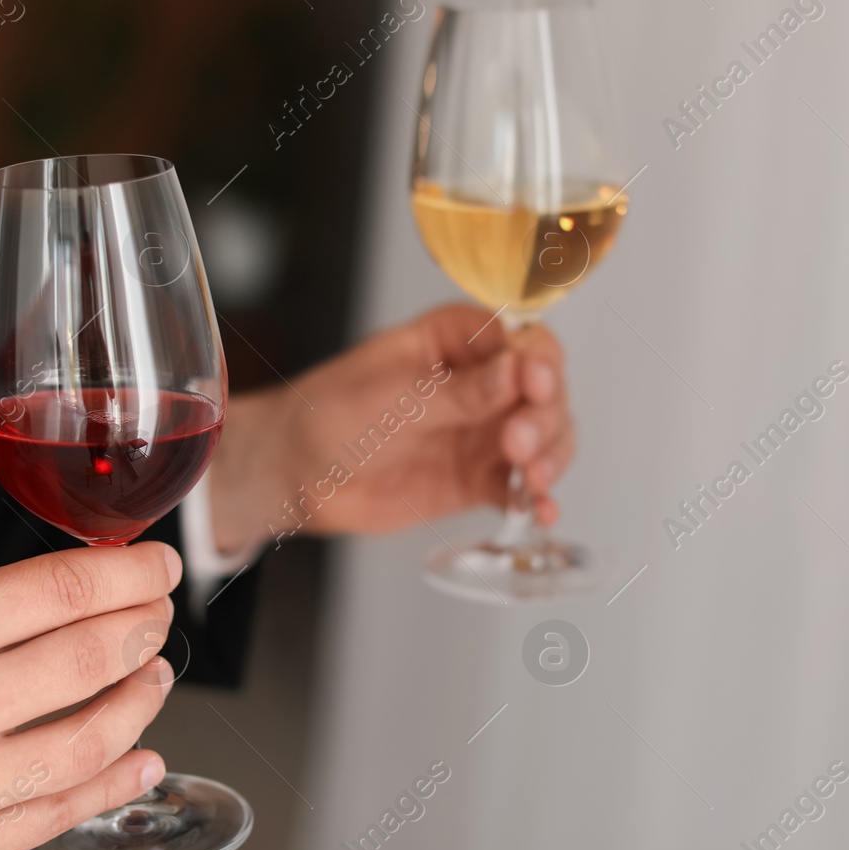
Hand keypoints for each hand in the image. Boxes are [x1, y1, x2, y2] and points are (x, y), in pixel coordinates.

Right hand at [0, 542, 181, 849]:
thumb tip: (83, 593)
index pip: (66, 591)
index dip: (130, 573)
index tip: (157, 569)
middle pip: (91, 658)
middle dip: (143, 629)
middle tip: (156, 619)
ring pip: (92, 739)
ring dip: (140, 702)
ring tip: (154, 679)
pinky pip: (61, 812)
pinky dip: (115, 782)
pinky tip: (142, 758)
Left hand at [208, 304, 573, 550]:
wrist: (298, 474)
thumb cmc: (328, 415)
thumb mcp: (389, 397)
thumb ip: (455, 393)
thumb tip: (516, 373)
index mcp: (456, 339)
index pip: (521, 338)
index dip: (539, 361)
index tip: (535, 385)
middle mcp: (481, 381)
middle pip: (545, 390)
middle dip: (544, 417)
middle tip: (519, 444)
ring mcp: (483, 430)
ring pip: (546, 437)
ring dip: (551, 457)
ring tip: (534, 481)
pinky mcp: (479, 477)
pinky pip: (522, 486)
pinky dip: (538, 498)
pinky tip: (542, 511)